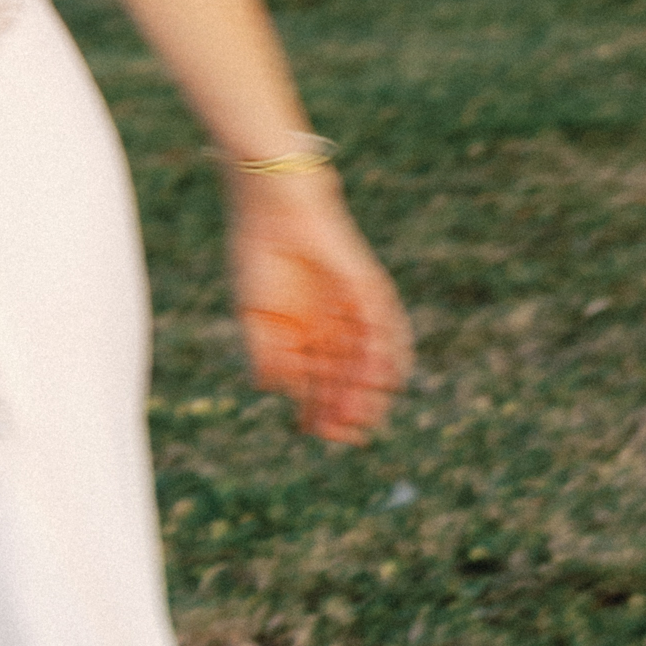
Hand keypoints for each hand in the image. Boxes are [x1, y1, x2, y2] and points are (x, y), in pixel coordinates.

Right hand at [227, 177, 412, 446]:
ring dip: (367, 389)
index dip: (317, 407)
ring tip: (364, 418)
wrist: (270, 208)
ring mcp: (352, 306)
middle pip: (345, 374)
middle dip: (344, 406)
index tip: (314, 434)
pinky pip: (387, 325)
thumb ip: (267, 353)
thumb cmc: (256, 256)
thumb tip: (277, 392)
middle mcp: (331, 322)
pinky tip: (388, 380)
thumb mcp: (255, 315)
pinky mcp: (368, 287)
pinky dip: (389, 354)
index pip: (317, 379)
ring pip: (367, 357)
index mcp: (302, 330)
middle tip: (345, 437)